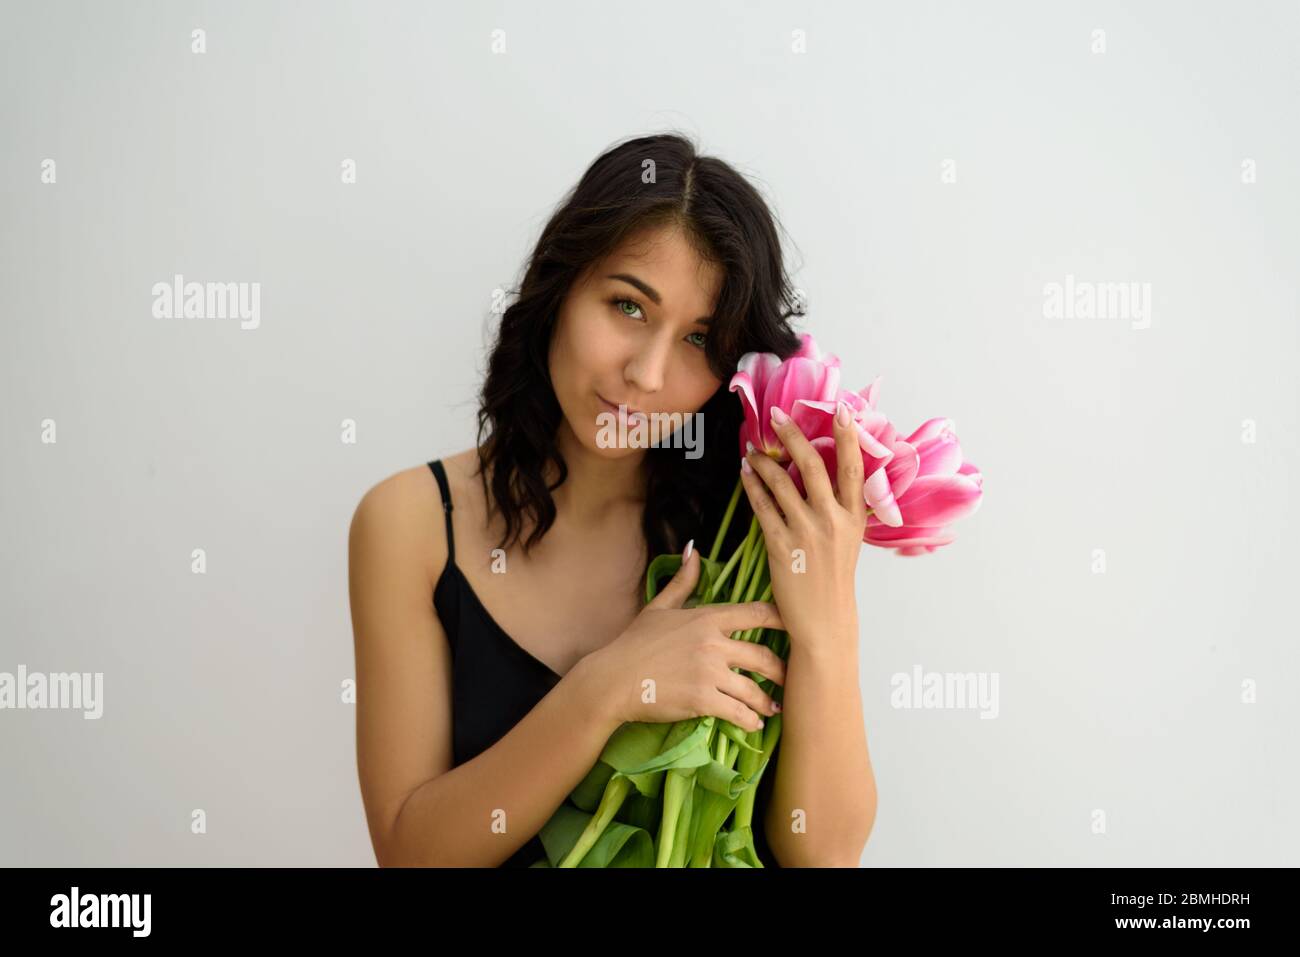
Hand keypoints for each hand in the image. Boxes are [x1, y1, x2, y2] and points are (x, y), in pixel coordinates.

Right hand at [585, 544, 786, 729]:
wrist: (613, 679)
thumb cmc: (635, 643)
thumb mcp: (659, 607)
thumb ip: (682, 580)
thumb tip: (692, 549)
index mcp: (707, 618)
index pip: (757, 613)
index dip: (782, 620)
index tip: (797, 629)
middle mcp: (713, 642)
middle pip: (764, 656)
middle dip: (781, 671)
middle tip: (788, 680)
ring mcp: (709, 672)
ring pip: (754, 689)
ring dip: (768, 701)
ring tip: (774, 708)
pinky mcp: (702, 699)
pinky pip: (738, 712)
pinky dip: (750, 720)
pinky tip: (754, 724)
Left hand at [740, 401, 865, 653]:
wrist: (825, 621)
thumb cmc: (834, 579)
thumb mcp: (849, 540)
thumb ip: (840, 508)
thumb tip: (824, 474)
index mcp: (855, 518)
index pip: (854, 469)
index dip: (848, 437)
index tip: (842, 410)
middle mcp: (833, 521)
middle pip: (812, 466)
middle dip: (793, 436)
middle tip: (778, 415)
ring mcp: (807, 532)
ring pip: (782, 483)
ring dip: (765, 460)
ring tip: (753, 447)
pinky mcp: (781, 545)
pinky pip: (763, 506)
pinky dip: (753, 485)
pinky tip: (746, 472)